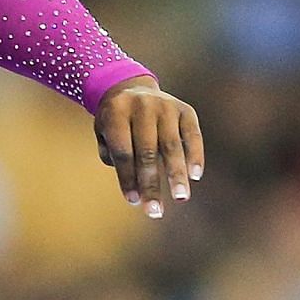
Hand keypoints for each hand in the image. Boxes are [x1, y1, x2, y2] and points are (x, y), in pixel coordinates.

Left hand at [94, 74, 203, 218]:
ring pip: (171, 145)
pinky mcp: (185, 110)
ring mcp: (166, 106)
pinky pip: (193, 135)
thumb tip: (135, 188)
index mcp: (115, 111)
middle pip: (147, 151)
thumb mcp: (105, 134)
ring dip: (176, 174)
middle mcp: (142, 106)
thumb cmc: (116, 122)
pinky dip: (195, 155)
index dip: (128, 177)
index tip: (134, 202)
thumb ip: (115, 157)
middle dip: (151, 183)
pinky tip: (195, 176)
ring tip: (180, 198)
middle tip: (155, 211)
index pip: (123, 150)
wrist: (131, 89)